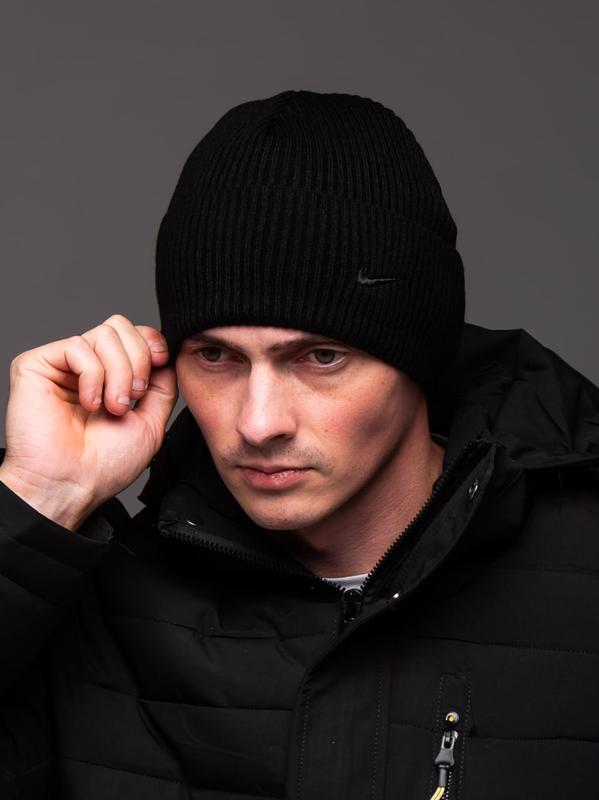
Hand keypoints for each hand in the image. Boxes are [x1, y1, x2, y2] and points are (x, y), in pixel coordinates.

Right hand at [0, 314, 177, 529]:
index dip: (152, 342)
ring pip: (104, 334)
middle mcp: (87, 366)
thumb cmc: (106, 464)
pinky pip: (78, 346)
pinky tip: (89, 404)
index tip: (161, 362)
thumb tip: (168, 356)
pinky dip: (93, 377)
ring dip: (118, 373)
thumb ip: (162, 385)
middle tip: (132, 398)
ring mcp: (62, 364)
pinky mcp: (36, 365)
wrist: (72, 485)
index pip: (134, 334)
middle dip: (138, 360)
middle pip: (121, 326)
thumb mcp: (152, 421)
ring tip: (111, 407)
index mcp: (111, 375)